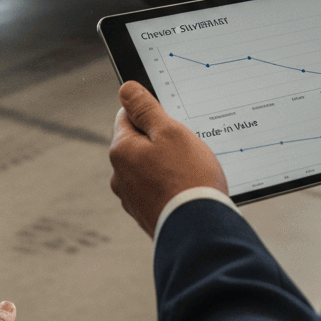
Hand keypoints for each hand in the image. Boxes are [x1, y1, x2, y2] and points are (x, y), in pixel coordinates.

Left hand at [109, 81, 228, 237]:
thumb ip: (145, 108)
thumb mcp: (170, 131)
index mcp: (121, 150)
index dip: (152, 114)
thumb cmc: (188, 178)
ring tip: (191, 172)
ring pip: (150, 167)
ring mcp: (132, 198)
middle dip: (161, 141)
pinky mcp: (147, 214)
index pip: (127, 116)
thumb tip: (126, 89)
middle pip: (140, 143)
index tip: (172, 122)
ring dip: (167, 164)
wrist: (199, 231)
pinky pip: (158, 189)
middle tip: (186, 148)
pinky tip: (188, 189)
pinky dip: (171, 185)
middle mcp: (120, 176)